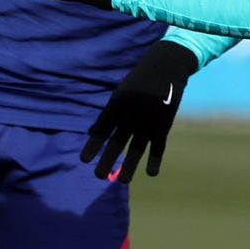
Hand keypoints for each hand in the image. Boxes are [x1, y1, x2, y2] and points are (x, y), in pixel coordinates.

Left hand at [81, 41, 197, 182]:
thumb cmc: (139, 80)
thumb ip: (109, 114)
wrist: (166, 67)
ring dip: (129, 166)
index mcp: (117, 105)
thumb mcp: (120, 93)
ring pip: (136, 149)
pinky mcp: (163, 125)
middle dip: (107, 160)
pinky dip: (155, 160)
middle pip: (116, 142)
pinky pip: (158, 147)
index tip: (84, 160)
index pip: (102, 130)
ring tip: (122, 182)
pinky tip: (151, 173)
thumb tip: (92, 133)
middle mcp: (131, 116)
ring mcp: (148, 121)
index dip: (92, 145)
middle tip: (99, 175)